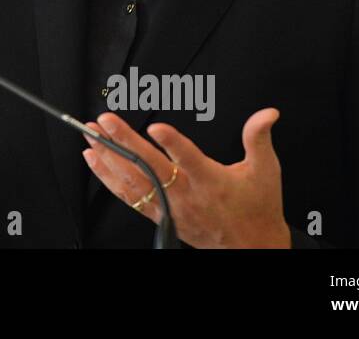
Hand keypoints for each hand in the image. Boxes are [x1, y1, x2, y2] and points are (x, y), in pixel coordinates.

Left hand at [82, 108, 291, 248]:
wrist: (251, 246)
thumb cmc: (257, 206)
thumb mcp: (266, 170)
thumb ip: (258, 138)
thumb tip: (268, 113)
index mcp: (211, 181)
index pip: (189, 159)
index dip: (173, 143)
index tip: (157, 128)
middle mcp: (186, 195)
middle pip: (150, 167)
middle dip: (124, 143)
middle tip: (105, 121)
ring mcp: (170, 206)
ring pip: (133, 182)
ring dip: (109, 157)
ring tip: (91, 135)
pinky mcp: (160, 214)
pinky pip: (128, 196)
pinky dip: (108, 178)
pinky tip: (94, 160)